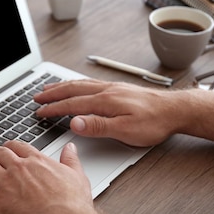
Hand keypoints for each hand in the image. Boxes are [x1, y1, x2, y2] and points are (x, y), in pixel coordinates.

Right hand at [35, 79, 176, 146]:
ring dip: (63, 86)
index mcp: (105, 101)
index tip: (39, 112)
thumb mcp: (125, 130)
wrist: (176, 110)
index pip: (72, 104)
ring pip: (81, 84)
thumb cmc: (154, 122)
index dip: (54, 109)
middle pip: (73, 89)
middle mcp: (107, 91)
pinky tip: (77, 86)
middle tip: (36, 96)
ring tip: (50, 88)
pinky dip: (77, 83)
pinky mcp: (120, 89)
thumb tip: (75, 122)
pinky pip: (91, 83)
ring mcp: (113, 88)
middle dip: (52, 93)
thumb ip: (98, 126)